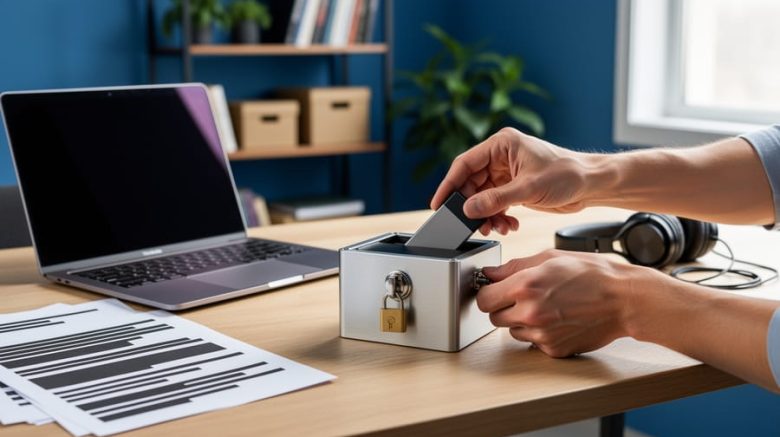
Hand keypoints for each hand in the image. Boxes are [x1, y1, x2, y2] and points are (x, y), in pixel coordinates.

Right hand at [431, 128, 599, 235]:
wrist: (592, 184)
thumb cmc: (568, 174)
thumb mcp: (529, 188)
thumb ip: (496, 199)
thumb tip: (469, 209)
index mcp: (501, 144)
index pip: (464, 164)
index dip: (449, 184)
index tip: (439, 203)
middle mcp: (501, 156)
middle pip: (471, 183)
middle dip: (472, 206)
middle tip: (472, 224)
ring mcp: (507, 173)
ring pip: (482, 197)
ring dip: (486, 215)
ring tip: (495, 227)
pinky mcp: (514, 188)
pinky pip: (495, 204)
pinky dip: (498, 217)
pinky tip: (508, 225)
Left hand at [476, 249, 658, 356]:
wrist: (623, 299)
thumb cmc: (592, 274)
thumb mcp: (550, 258)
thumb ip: (514, 267)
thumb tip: (490, 274)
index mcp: (525, 286)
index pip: (483, 299)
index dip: (488, 294)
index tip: (495, 291)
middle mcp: (530, 312)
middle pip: (494, 318)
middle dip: (503, 307)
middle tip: (522, 297)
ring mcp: (541, 334)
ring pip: (512, 331)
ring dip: (520, 321)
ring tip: (546, 306)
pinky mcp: (553, 349)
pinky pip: (533, 342)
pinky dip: (539, 334)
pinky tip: (558, 319)